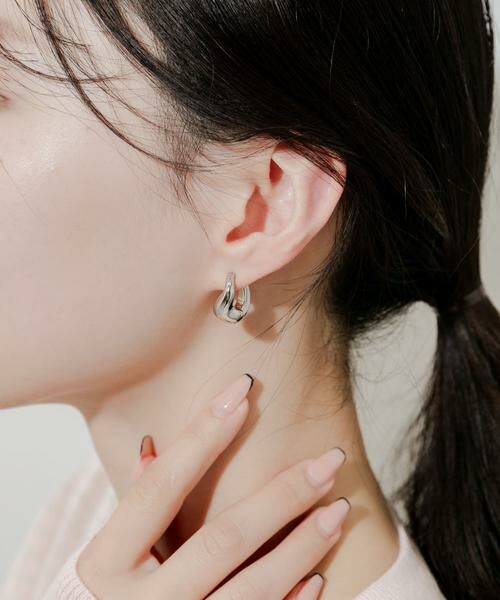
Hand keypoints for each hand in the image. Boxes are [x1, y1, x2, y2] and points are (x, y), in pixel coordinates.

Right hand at [76, 373, 349, 598]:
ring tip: (339, 509)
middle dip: (283, 497)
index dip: (203, 435)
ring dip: (303, 547)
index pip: (161, 487)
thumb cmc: (108, 596)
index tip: (243, 390)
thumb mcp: (107, 555)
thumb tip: (153, 443)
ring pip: (253, 590)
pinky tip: (318, 575)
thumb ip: (135, 505)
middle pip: (223, 541)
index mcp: (106, 565)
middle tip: (329, 461)